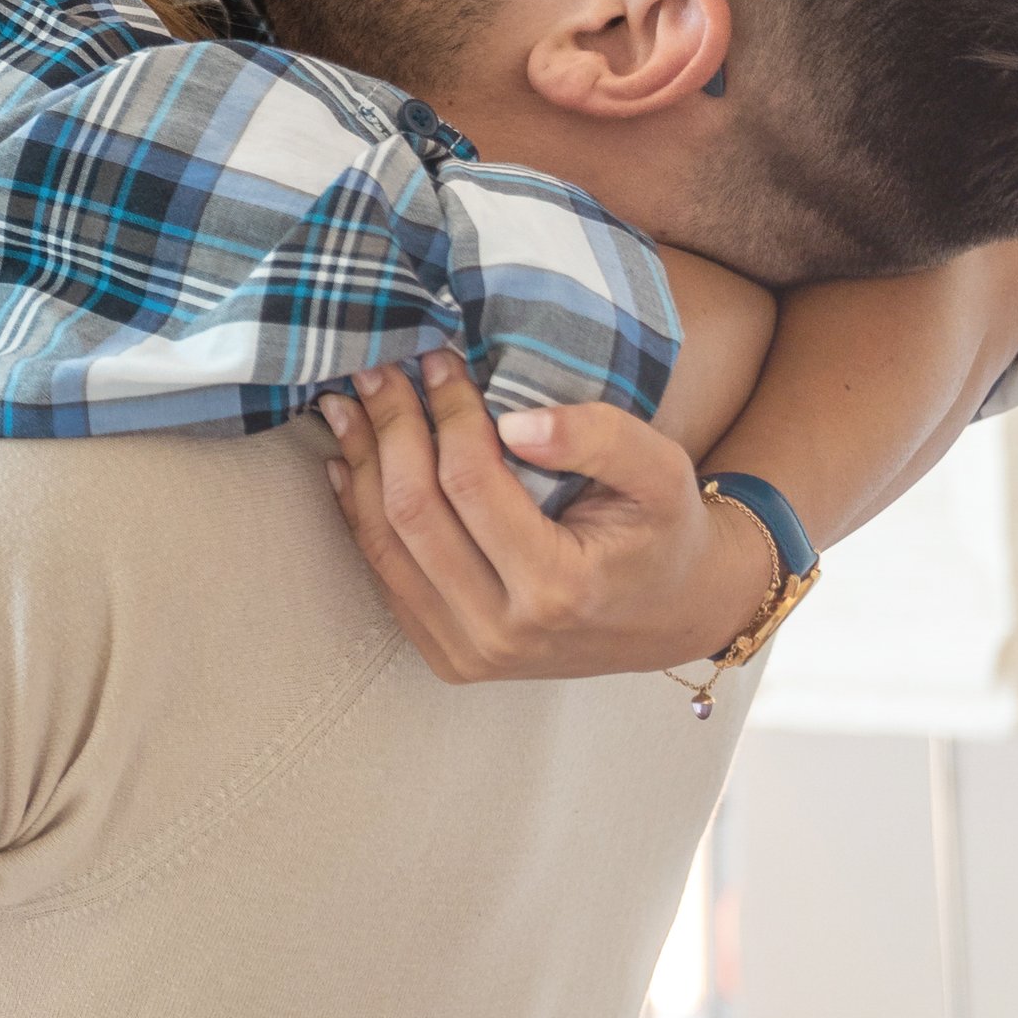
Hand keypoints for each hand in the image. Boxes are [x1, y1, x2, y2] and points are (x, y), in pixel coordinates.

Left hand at [320, 350, 777, 683]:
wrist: (670, 616)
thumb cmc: (664, 534)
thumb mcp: (663, 473)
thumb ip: (601, 439)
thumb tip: (513, 421)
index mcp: (559, 588)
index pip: (470, 482)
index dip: (446, 412)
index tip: (438, 361)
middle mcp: (503, 631)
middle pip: (414, 513)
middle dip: (389, 430)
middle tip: (378, 371)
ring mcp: (467, 652)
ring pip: (384, 545)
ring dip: (360, 465)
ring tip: (347, 405)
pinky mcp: (445, 656)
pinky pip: (385, 576)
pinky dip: (361, 512)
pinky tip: (350, 461)